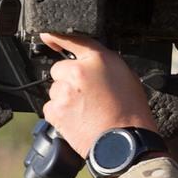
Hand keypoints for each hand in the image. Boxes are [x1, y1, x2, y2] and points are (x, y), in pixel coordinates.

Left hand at [37, 32, 158, 157]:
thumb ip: (104, 64)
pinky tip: (78, 119)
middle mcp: (77, 72)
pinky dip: (60, 113)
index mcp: (97, 60)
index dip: (57, 36)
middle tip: (87, 95)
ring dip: (65, 97)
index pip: (73, 39)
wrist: (123, 142)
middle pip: (59, 70)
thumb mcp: (127, 75)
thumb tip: (88, 62)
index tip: (47, 35)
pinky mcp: (55, 111)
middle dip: (69, 80)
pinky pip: (50, 107)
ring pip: (55, 89)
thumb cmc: (131, 112)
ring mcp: (63, 92)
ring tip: (86, 110)